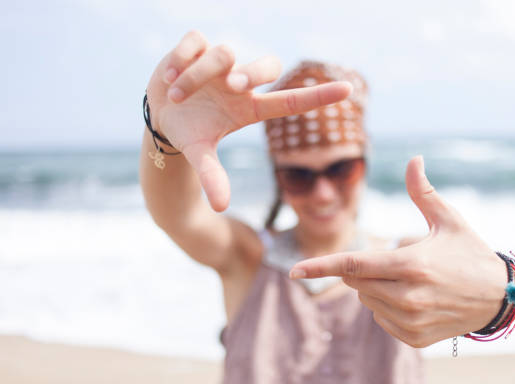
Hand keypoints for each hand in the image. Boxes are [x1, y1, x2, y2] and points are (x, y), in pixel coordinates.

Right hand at [146, 30, 352, 210]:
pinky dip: (181, 59)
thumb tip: (221, 207)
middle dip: (252, 74)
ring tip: (177, 95)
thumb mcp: (200, 153)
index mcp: (250, 107)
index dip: (319, 96)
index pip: (291, 101)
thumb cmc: (191, 130)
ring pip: (224, 54)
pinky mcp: (198, 45)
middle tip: (231, 87)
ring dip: (197, 76)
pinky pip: (197, 40)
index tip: (348, 90)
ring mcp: (222, 62)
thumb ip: (212, 176)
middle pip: (269, 66)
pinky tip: (169, 76)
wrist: (162, 110)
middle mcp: (241, 82)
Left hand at [290, 156, 507, 347]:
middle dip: (363, 268)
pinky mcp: (415, 339)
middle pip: (356, 281)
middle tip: (395, 260)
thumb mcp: (449, 220)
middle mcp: (408, 296)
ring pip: (367, 301)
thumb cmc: (470, 253)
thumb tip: (414, 158)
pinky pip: (380, 320)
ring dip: (375, 288)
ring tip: (412, 281)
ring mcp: (411, 321)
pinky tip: (415, 300)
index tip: (293, 271)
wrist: (499, 298)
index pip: (354, 264)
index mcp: (412, 264)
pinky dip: (387, 308)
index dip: (320, 266)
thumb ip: (423, 192)